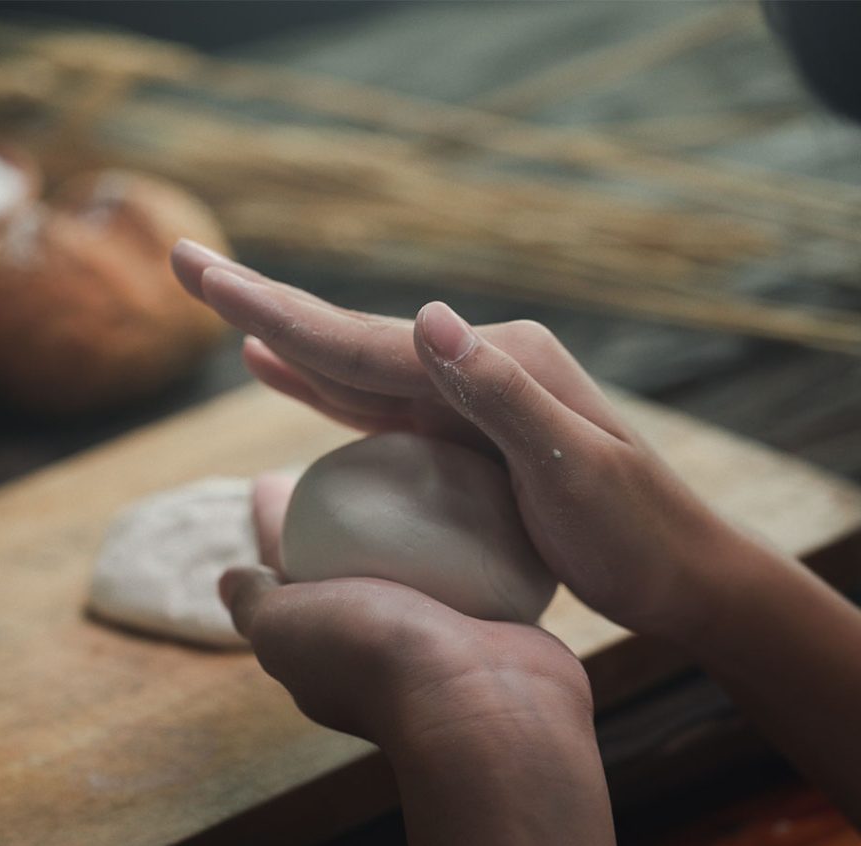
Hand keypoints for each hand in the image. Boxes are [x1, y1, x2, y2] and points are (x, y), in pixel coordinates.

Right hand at [174, 240, 729, 639]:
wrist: (675, 567)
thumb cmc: (633, 531)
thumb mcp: (577, 468)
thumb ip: (501, 392)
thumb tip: (429, 317)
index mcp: (493, 360)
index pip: (362, 339)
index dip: (275, 312)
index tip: (202, 274)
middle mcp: (471, 364)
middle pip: (345, 336)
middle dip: (262, 305)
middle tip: (185, 263)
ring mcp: (463, 396)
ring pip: (352, 365)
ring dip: (284, 339)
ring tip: (223, 306)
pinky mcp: (458, 433)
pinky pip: (375, 406)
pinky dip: (325, 387)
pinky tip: (289, 375)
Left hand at [225, 473, 592, 755]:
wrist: (480, 697)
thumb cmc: (371, 657)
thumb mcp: (284, 626)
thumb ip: (257, 602)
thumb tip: (229, 579)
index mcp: (322, 648)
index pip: (285, 573)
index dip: (273, 528)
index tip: (270, 481)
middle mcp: (377, 647)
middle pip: (348, 570)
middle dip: (338, 527)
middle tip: (342, 468)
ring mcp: (438, 639)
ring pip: (413, 571)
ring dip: (408, 531)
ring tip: (404, 469)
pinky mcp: (492, 627)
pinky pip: (474, 571)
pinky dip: (467, 540)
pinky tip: (470, 499)